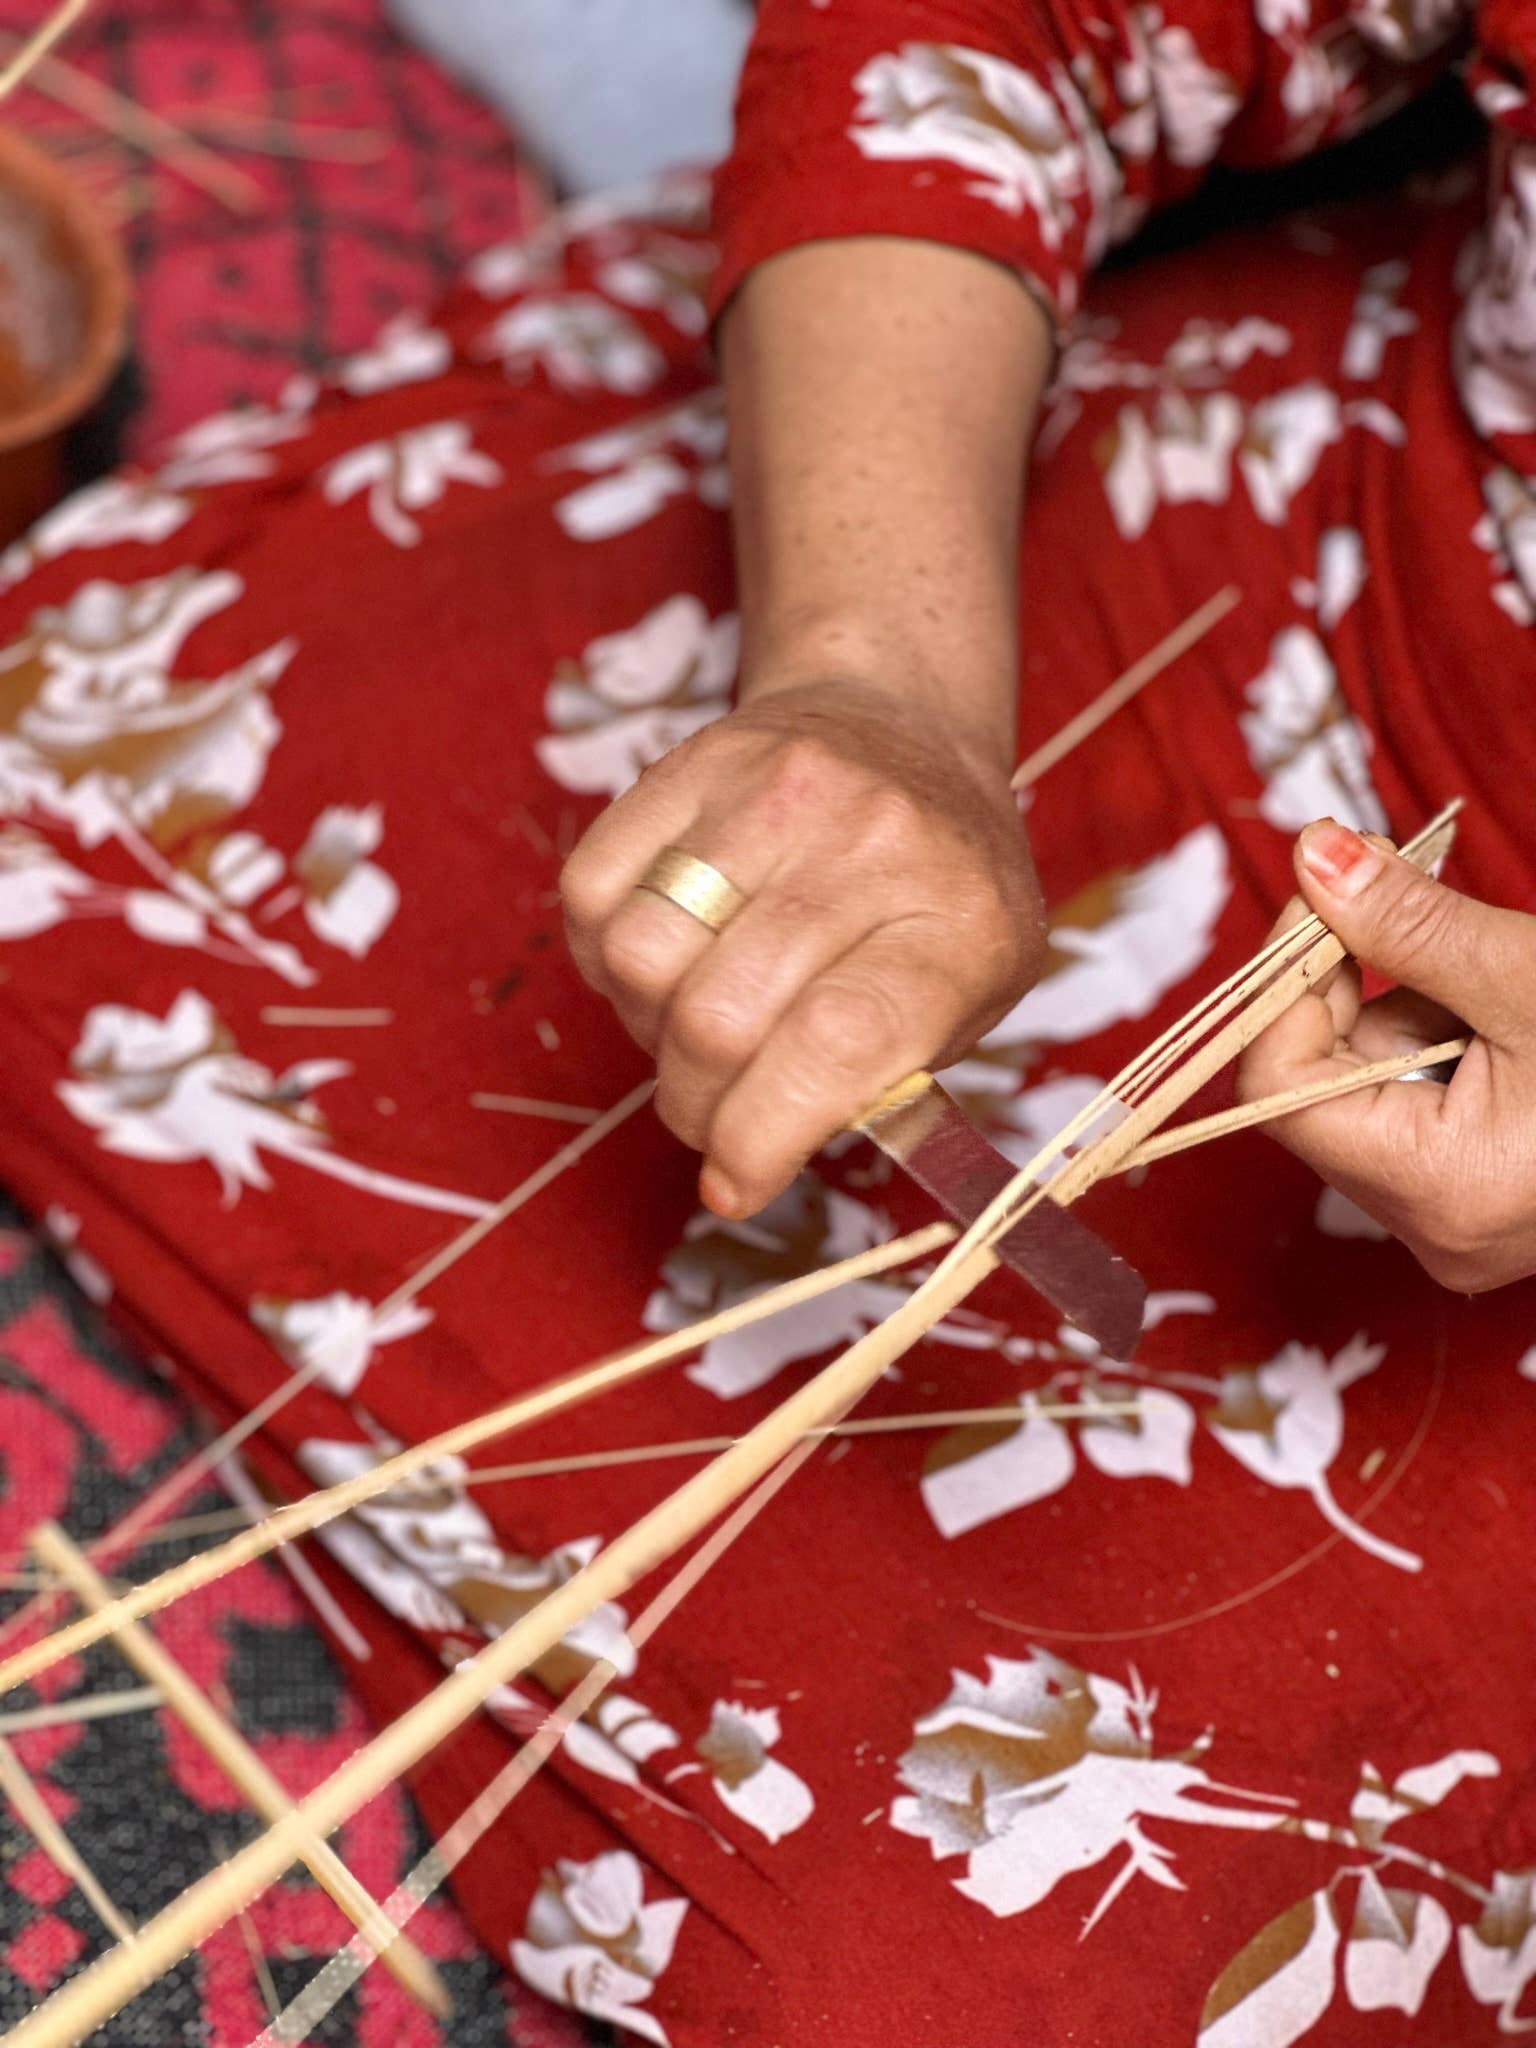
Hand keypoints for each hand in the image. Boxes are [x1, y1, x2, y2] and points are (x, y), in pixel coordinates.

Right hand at [560, 677, 1044, 1217]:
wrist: (901, 723)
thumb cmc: (935, 891)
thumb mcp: (969, 993)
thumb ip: (884, 1083)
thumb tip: (741, 1172)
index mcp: (958, 920)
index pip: (837, 1045)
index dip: (762, 1136)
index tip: (732, 1183)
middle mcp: (869, 841)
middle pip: (721, 1018)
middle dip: (696, 1105)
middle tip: (711, 1116)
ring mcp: (773, 790)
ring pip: (641, 959)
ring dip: (646, 1028)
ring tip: (689, 1025)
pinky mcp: (689, 764)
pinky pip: (592, 895)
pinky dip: (606, 959)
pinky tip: (662, 960)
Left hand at [1238, 819, 1535, 1291]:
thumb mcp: (1528, 972)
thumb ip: (1408, 921)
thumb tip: (1313, 855)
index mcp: (1438, 1191)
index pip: (1277, 1087)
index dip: (1285, 979)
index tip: (1326, 890)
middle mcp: (1433, 1229)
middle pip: (1318, 1084)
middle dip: (1359, 985)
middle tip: (1413, 901)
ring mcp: (1456, 1220)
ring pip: (1368, 1084)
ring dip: (1411, 1007)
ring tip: (1501, 982)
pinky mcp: (1479, 1196)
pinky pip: (1414, 1101)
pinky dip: (1442, 1038)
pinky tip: (1508, 1019)